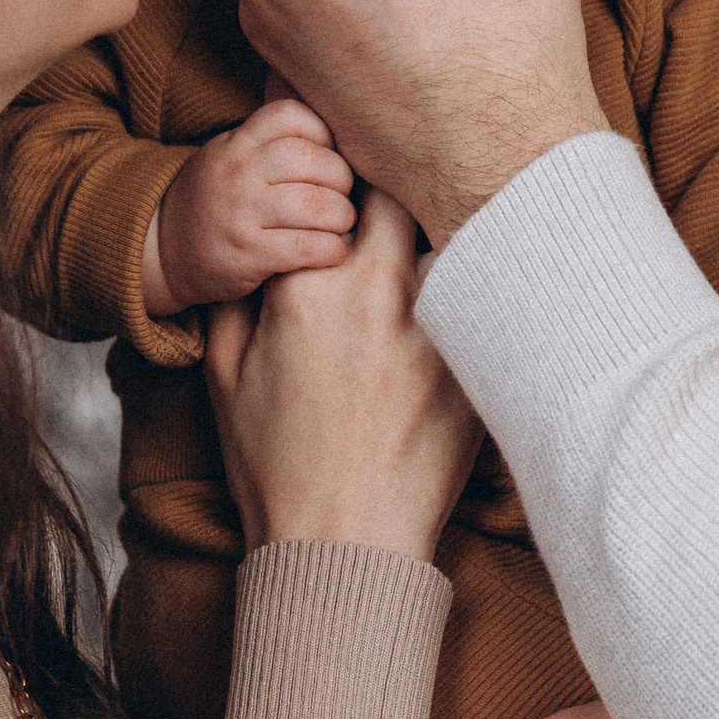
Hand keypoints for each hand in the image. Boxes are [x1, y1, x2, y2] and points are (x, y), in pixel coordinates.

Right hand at [146, 95, 357, 316]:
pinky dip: (332, 250)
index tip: (327, 156)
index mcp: (236, 143)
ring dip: (342, 217)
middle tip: (341, 196)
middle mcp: (239, 173)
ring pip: (318, 206)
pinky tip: (330, 251)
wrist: (162, 251)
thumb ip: (267, 139)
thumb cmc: (212, 201)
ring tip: (339, 224)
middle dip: (341, 180)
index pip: (291, 116)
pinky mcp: (249, 254)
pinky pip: (310, 246)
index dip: (322, 133)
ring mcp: (242, 213)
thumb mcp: (228, 155)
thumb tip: (329, 123)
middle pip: (315, 162)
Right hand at [205, 186, 480, 560]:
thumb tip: (258, 243)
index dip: (353, 169)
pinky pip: (495, 299)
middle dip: (410, 186)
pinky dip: (490, 288)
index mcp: (310, 285)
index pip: (343, 180)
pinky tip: (487, 296)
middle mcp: (379, 294)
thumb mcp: (223, 374)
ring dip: (454, 231)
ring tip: (456, 235)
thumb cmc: (276, 467)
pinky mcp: (478, 365)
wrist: (342, 548)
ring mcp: (439, 329)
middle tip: (411, 197)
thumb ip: (236, 294)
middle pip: (413, 191)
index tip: (356, 175)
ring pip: (465, 234)